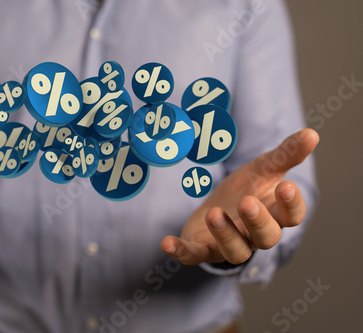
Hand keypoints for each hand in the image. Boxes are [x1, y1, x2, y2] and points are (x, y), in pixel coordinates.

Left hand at [160, 129, 318, 265]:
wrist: (219, 205)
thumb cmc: (247, 189)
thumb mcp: (263, 169)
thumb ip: (285, 155)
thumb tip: (312, 133)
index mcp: (273, 214)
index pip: (291, 217)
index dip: (290, 205)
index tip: (286, 186)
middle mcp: (254, 235)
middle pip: (265, 237)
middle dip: (257, 221)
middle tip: (247, 202)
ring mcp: (229, 244)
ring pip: (234, 251)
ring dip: (225, 234)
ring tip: (214, 213)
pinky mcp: (203, 249)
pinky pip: (194, 256)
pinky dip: (182, 251)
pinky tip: (166, 242)